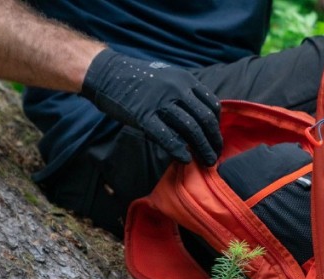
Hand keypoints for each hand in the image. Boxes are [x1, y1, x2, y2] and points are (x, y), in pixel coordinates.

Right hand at [81, 49, 222, 164]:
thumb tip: (200, 114)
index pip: (212, 104)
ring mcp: (161, 102)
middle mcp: (177, 89)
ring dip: (202, 148)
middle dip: (213, 140)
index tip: (215, 137)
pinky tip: (185, 159)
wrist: (107, 73)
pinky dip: (179, 150)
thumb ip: (185, 92)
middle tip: (215, 155)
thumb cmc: (138, 78)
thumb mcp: (168, 77)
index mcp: (185, 79)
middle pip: (205, 119)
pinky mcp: (144, 115)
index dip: (217, 124)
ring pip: (191, 129)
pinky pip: (167, 137)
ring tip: (207, 161)